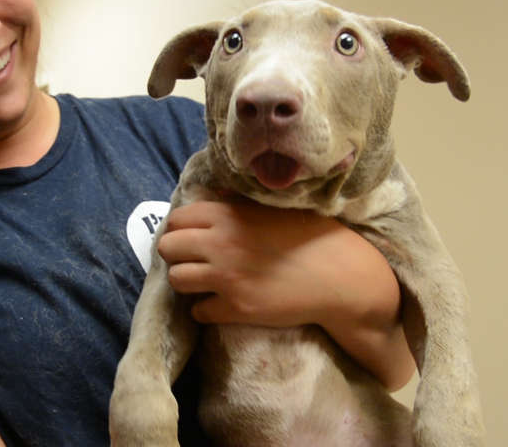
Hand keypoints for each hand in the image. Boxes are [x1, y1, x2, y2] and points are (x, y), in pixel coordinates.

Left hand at [156, 199, 414, 388]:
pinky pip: (199, 312)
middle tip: (196, 261)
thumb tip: (207, 195)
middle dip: (177, 255)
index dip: (181, 229)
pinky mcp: (237, 308)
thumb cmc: (310, 235)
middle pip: (167, 248)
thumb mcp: (270, 208)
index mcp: (227, 215)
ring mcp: (226, 278)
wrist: (340, 274)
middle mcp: (220, 244)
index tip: (193, 238)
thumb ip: (234, 201)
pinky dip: (207, 310)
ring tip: (206, 283)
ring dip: (188, 282)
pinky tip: (222, 304)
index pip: (177, 219)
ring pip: (176, 281)